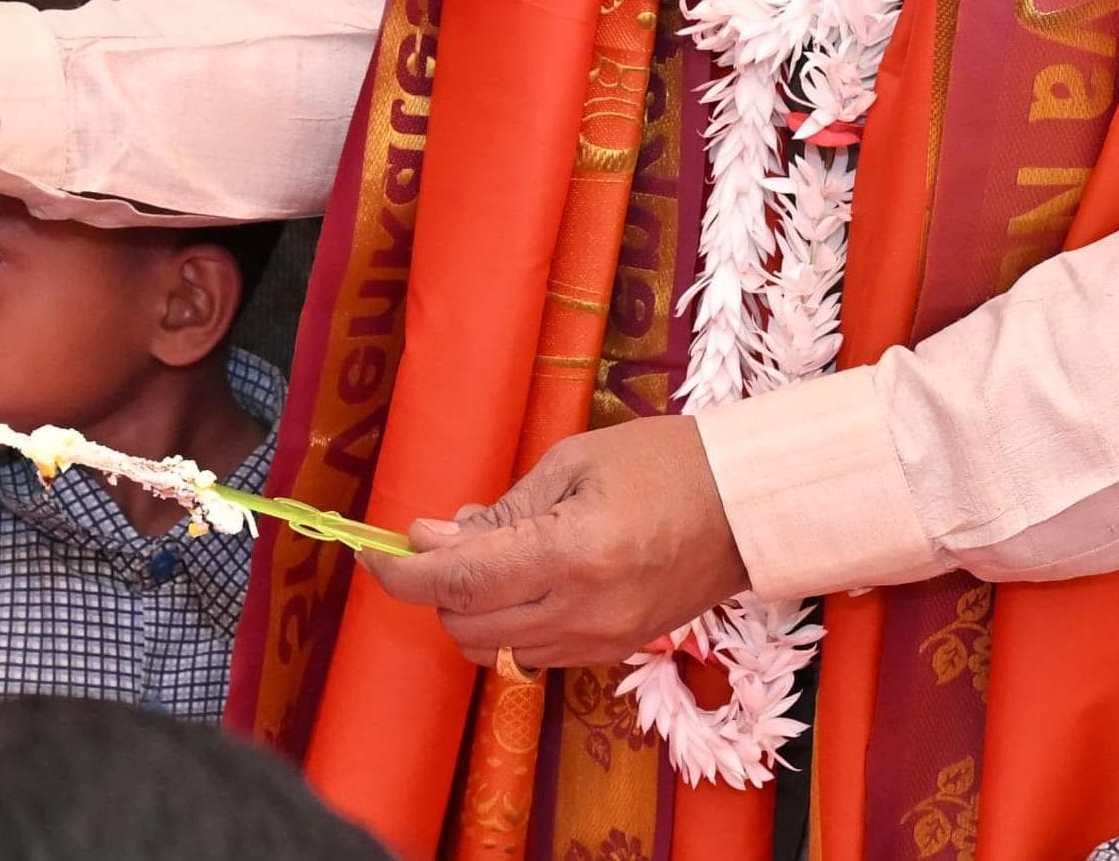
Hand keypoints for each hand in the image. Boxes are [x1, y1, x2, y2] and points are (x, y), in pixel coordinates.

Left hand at [358, 414, 750, 670]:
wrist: (746, 508)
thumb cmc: (664, 464)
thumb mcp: (575, 462)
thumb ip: (502, 509)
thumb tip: (436, 538)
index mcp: (571, 553)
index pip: (459, 582)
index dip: (402, 573)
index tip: (373, 553)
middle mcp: (581, 611)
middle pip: (465, 625)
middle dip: (436, 588)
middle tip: (443, 541)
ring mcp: (598, 642)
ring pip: (491, 651)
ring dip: (469, 610)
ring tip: (488, 561)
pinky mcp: (611, 654)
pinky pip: (531, 656)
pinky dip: (507, 626)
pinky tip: (524, 584)